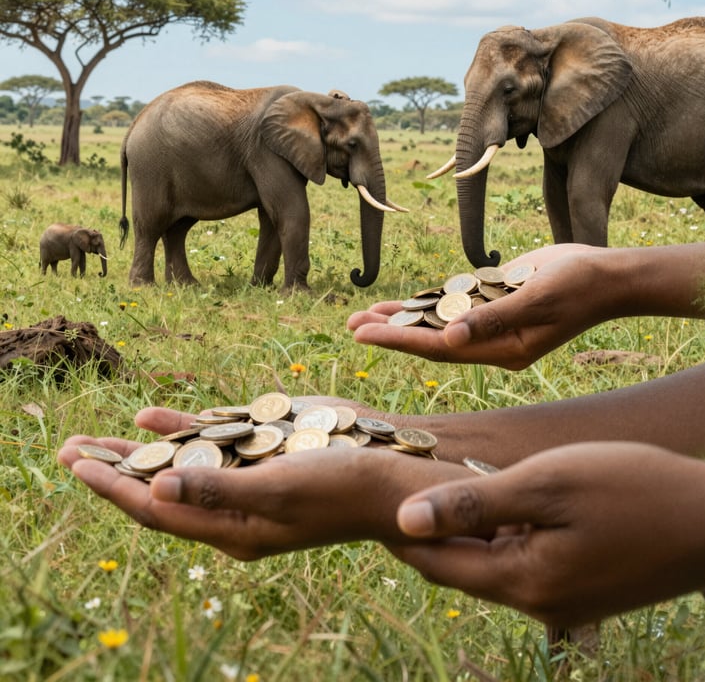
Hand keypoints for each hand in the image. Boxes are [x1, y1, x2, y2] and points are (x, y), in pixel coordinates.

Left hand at [57, 406, 470, 558]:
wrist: (393, 478)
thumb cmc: (345, 486)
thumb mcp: (281, 489)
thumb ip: (218, 490)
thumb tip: (154, 492)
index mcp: (233, 530)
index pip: (157, 511)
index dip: (112, 487)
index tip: (73, 464)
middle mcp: (234, 510)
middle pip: (159, 491)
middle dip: (112, 470)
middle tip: (67, 449)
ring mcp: (249, 483)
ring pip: (180, 468)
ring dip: (138, 452)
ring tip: (94, 440)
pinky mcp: (264, 457)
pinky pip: (212, 446)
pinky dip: (182, 432)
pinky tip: (155, 419)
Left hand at [348, 244, 604, 369]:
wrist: (606, 275)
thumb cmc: (578, 286)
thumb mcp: (537, 299)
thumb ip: (494, 319)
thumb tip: (450, 338)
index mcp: (502, 350)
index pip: (439, 350)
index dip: (398, 341)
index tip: (363, 334)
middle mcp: (492, 342)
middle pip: (430, 341)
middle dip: (390, 333)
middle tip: (350, 325)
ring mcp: (492, 323)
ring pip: (437, 324)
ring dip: (402, 319)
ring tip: (363, 315)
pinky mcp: (493, 303)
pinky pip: (452, 307)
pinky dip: (426, 304)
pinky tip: (400, 302)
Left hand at [391, 442, 704, 625]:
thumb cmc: (633, 489)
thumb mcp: (546, 483)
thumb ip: (472, 504)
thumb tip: (403, 520)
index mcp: (521, 581)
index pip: (436, 562)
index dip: (400, 532)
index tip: (373, 499)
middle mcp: (537, 603)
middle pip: (460, 568)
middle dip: (427, 533)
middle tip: (397, 490)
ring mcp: (563, 600)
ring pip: (492, 564)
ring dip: (466, 533)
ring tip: (441, 491)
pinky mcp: (583, 589)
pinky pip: (524, 563)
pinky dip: (503, 536)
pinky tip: (499, 506)